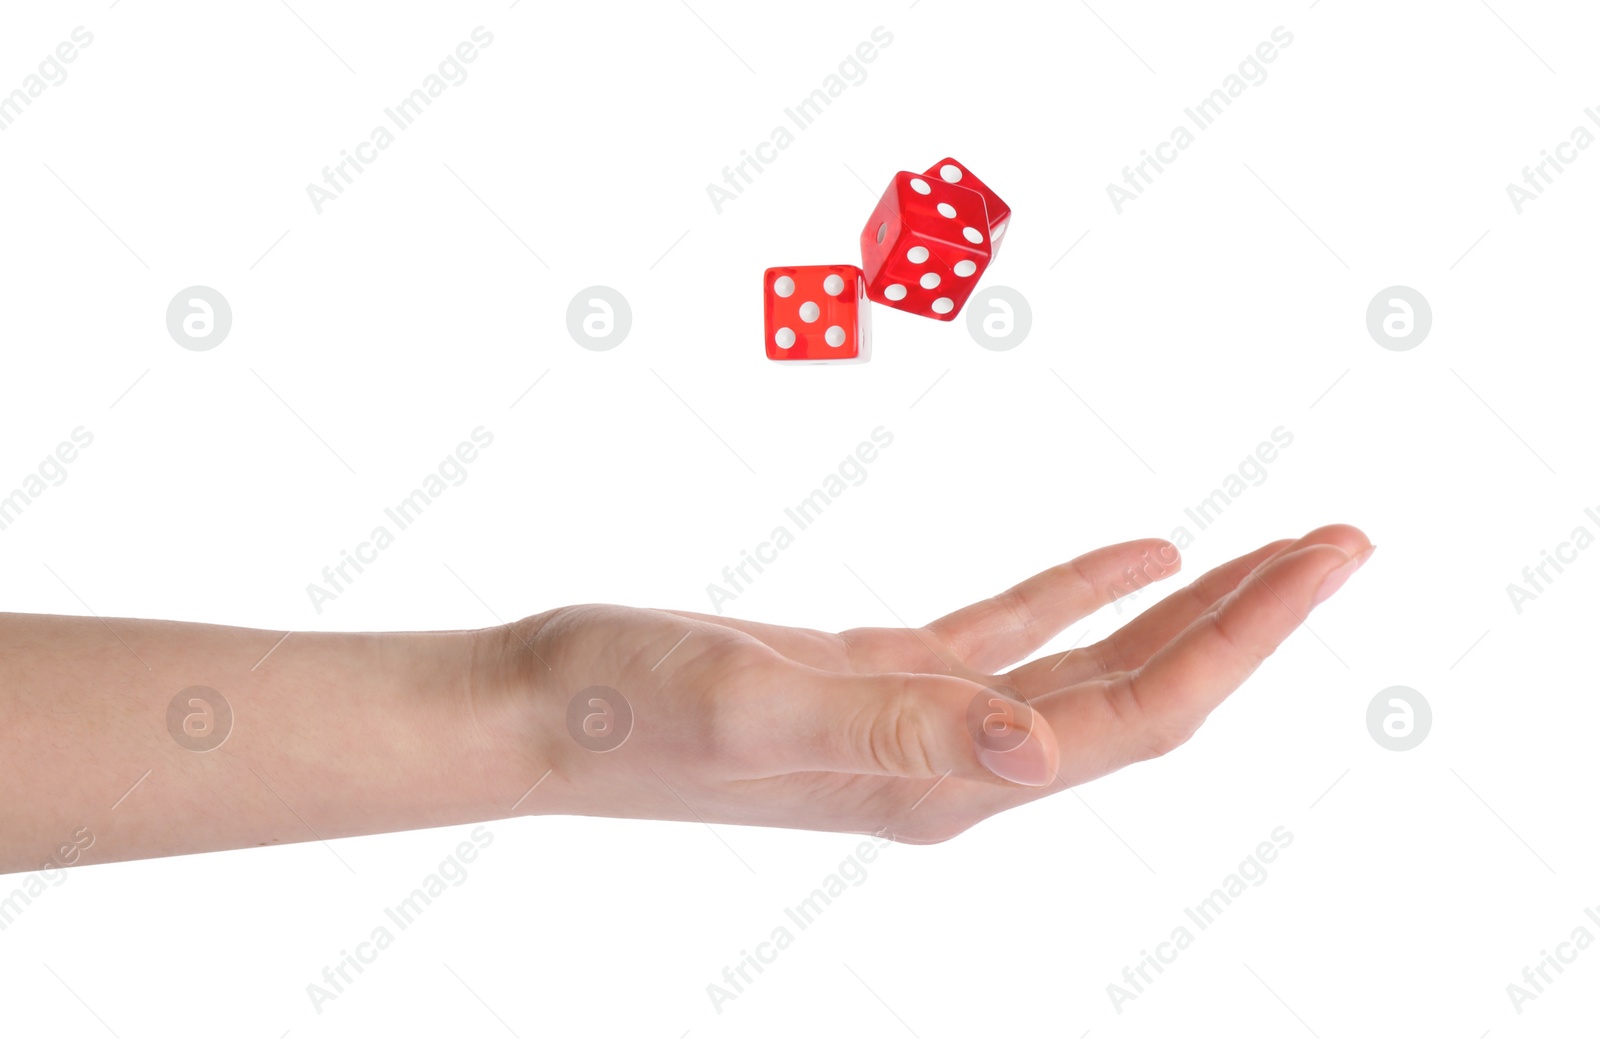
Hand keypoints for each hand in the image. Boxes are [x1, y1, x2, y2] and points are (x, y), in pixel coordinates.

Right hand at [492, 524, 1372, 843]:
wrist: (544, 710)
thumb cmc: (629, 708)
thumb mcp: (764, 705)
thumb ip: (901, 732)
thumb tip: (1042, 759)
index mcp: (947, 780)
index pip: (1139, 713)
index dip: (1245, 639)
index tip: (1329, 559)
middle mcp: (952, 765)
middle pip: (1139, 693)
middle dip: (1247, 622)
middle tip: (1341, 541)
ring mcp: (917, 725)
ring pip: (1087, 665)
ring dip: (1181, 610)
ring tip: (1266, 550)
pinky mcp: (876, 678)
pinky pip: (1008, 635)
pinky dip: (1080, 592)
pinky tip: (1137, 554)